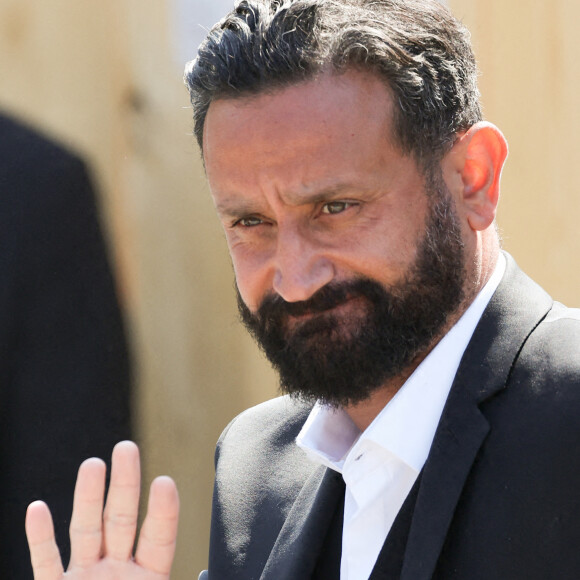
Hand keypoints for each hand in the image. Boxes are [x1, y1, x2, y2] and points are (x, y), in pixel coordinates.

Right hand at [25, 441, 178, 579]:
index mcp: (147, 578)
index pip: (159, 538)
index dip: (163, 511)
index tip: (164, 481)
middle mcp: (115, 573)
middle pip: (121, 520)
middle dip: (125, 483)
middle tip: (127, 447)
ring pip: (86, 531)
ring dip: (88, 498)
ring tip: (93, 464)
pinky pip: (46, 562)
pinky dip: (40, 538)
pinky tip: (37, 509)